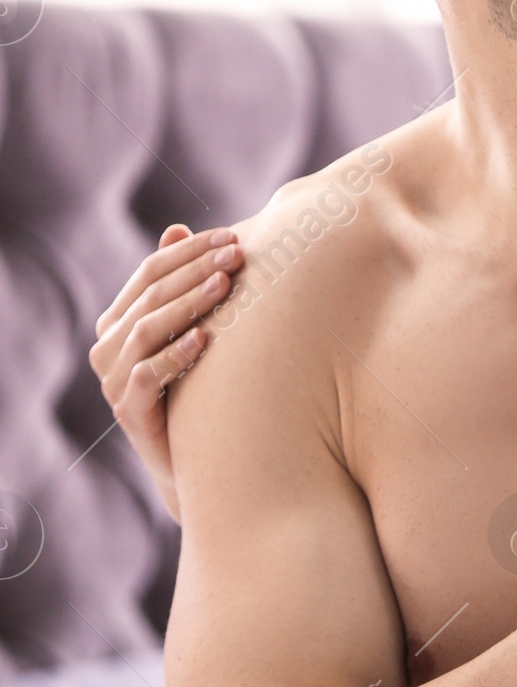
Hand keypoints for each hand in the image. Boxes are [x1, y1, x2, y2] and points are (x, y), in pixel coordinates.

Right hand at [90, 225, 242, 520]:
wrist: (198, 458)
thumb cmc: (198, 385)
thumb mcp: (191, 329)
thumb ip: (181, 284)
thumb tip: (177, 228)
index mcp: (119, 320)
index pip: (150, 272)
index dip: (189, 252)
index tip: (232, 236)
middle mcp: (109, 347)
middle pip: (151, 296)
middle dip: (196, 270)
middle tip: (237, 254)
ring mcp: (115, 381)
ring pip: (146, 330)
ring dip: (189, 304)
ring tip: (226, 285)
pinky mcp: (129, 412)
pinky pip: (146, 377)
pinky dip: (175, 355)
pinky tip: (205, 340)